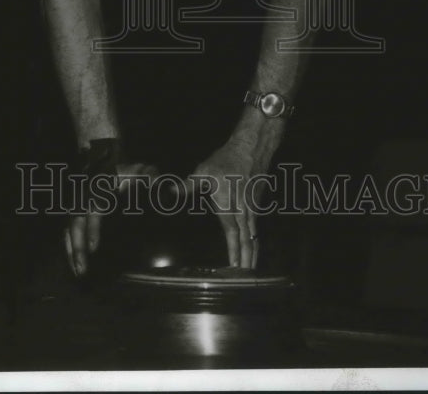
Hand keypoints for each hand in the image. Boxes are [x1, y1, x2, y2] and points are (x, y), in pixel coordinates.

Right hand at [64, 161, 156, 276]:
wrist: (107, 159)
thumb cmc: (128, 170)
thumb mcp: (142, 171)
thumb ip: (154, 181)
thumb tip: (171, 192)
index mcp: (100, 188)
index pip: (92, 210)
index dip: (92, 229)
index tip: (94, 248)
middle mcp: (85, 196)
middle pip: (75, 223)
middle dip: (77, 247)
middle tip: (83, 270)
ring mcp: (78, 203)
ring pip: (69, 228)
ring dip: (71, 250)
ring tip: (78, 272)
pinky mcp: (76, 210)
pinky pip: (68, 229)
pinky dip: (69, 245)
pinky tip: (74, 262)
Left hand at [188, 141, 258, 269]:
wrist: (251, 148)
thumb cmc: (225, 160)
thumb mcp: (203, 171)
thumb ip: (188, 186)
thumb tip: (171, 191)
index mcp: (229, 205)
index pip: (232, 235)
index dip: (234, 253)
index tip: (234, 269)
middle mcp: (243, 211)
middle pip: (247, 241)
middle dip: (247, 260)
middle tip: (246, 279)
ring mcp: (252, 208)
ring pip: (254, 236)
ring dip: (252, 253)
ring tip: (251, 271)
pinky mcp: (256, 205)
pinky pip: (256, 228)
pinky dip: (255, 241)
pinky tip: (253, 248)